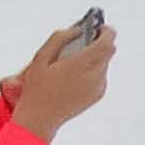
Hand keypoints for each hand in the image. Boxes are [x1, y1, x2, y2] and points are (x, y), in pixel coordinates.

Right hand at [6, 22, 114, 139]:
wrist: (40, 118)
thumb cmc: (37, 87)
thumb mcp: (40, 58)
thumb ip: (59, 39)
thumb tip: (77, 30)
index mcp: (81, 64)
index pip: (106, 42)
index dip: (106, 31)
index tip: (100, 27)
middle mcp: (94, 75)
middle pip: (108, 51)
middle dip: (99, 43)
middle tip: (86, 39)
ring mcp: (98, 86)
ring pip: (104, 63)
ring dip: (95, 57)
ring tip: (75, 59)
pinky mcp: (98, 95)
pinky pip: (101, 76)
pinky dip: (93, 70)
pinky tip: (75, 75)